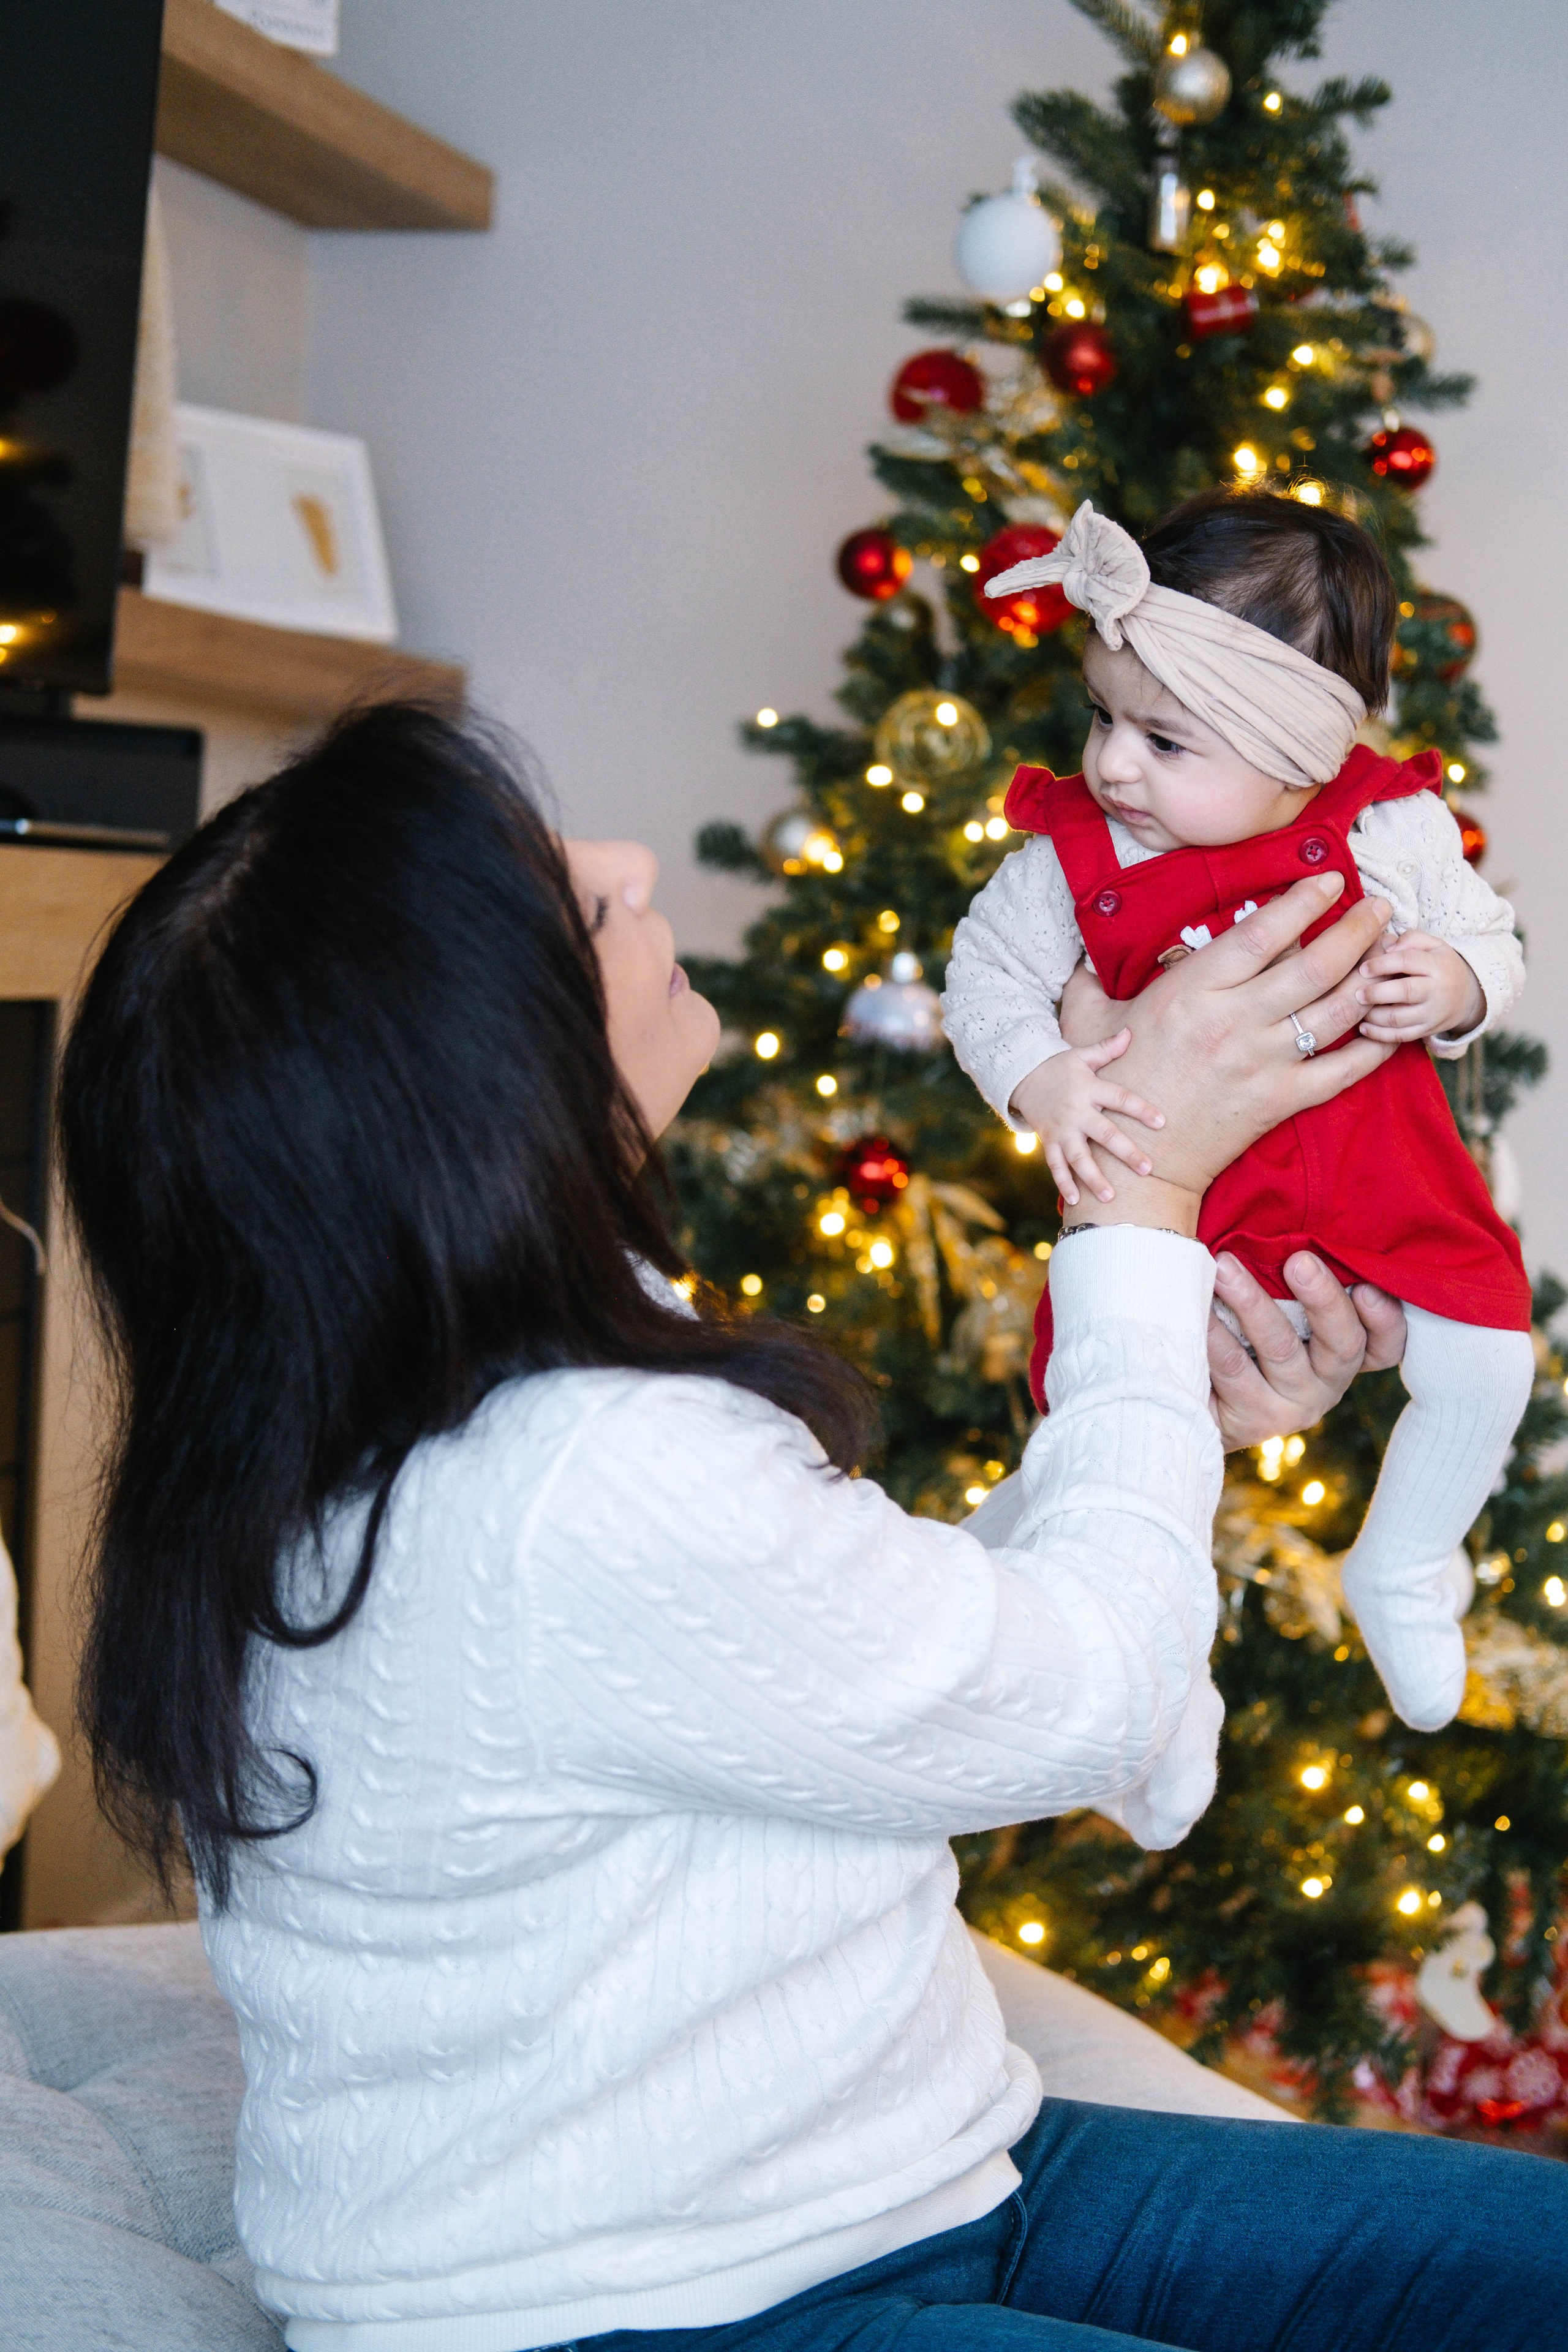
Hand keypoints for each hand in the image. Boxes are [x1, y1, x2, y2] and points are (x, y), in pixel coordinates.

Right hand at [1009, 1036, 1165, 1207]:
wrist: (1021, 1075)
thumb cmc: (1059, 1066)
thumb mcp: (1081, 1055)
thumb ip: (1106, 1049)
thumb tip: (1130, 1032)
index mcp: (1090, 1089)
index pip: (1120, 1099)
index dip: (1141, 1109)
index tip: (1162, 1122)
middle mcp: (1077, 1112)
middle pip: (1104, 1134)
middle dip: (1125, 1152)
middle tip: (1148, 1169)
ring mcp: (1061, 1130)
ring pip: (1078, 1157)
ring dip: (1093, 1177)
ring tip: (1110, 1197)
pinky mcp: (1048, 1141)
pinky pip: (1055, 1166)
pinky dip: (1063, 1183)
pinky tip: (1074, 1202)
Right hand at [1058, 873, 1396, 1235]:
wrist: (1132, 1164)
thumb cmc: (1110, 1087)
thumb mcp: (1089, 1021)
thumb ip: (1088, 980)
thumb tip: (1084, 951)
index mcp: (1191, 992)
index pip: (1260, 934)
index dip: (1303, 901)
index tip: (1332, 880)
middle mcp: (1232, 1022)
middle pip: (1313, 965)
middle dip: (1356, 929)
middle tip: (1381, 906)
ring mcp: (1260, 1063)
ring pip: (1334, 1011)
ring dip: (1371, 976)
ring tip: (1391, 952)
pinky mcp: (1279, 1101)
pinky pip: (1341, 1071)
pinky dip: (1373, 1048)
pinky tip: (1391, 1026)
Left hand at [1207, 1249, 1407, 1449]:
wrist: (1197, 1404)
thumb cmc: (1245, 1335)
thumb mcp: (1282, 1308)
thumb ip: (1299, 1280)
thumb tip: (1295, 1230)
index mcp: (1342, 1356)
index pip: (1386, 1345)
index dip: (1385, 1320)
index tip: (1367, 1289)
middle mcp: (1324, 1385)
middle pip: (1342, 1344)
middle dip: (1323, 1298)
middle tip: (1298, 1261)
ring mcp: (1287, 1407)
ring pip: (1279, 1350)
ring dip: (1253, 1304)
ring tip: (1225, 1268)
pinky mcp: (1248, 1421)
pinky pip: (1232, 1369)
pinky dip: (1215, 1333)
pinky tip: (1199, 1307)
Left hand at [1355, 928, 1483, 1043]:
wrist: (1468, 997)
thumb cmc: (1441, 966)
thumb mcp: (1434, 945)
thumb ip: (1412, 939)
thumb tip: (1388, 946)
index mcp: (1438, 965)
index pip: (1407, 961)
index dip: (1382, 963)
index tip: (1363, 968)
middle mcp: (1437, 991)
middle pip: (1404, 992)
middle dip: (1377, 992)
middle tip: (1358, 992)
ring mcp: (1432, 1014)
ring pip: (1399, 1018)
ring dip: (1374, 1015)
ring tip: (1359, 1008)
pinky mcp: (1427, 1031)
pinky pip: (1401, 1036)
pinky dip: (1380, 1035)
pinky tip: (1364, 1027)